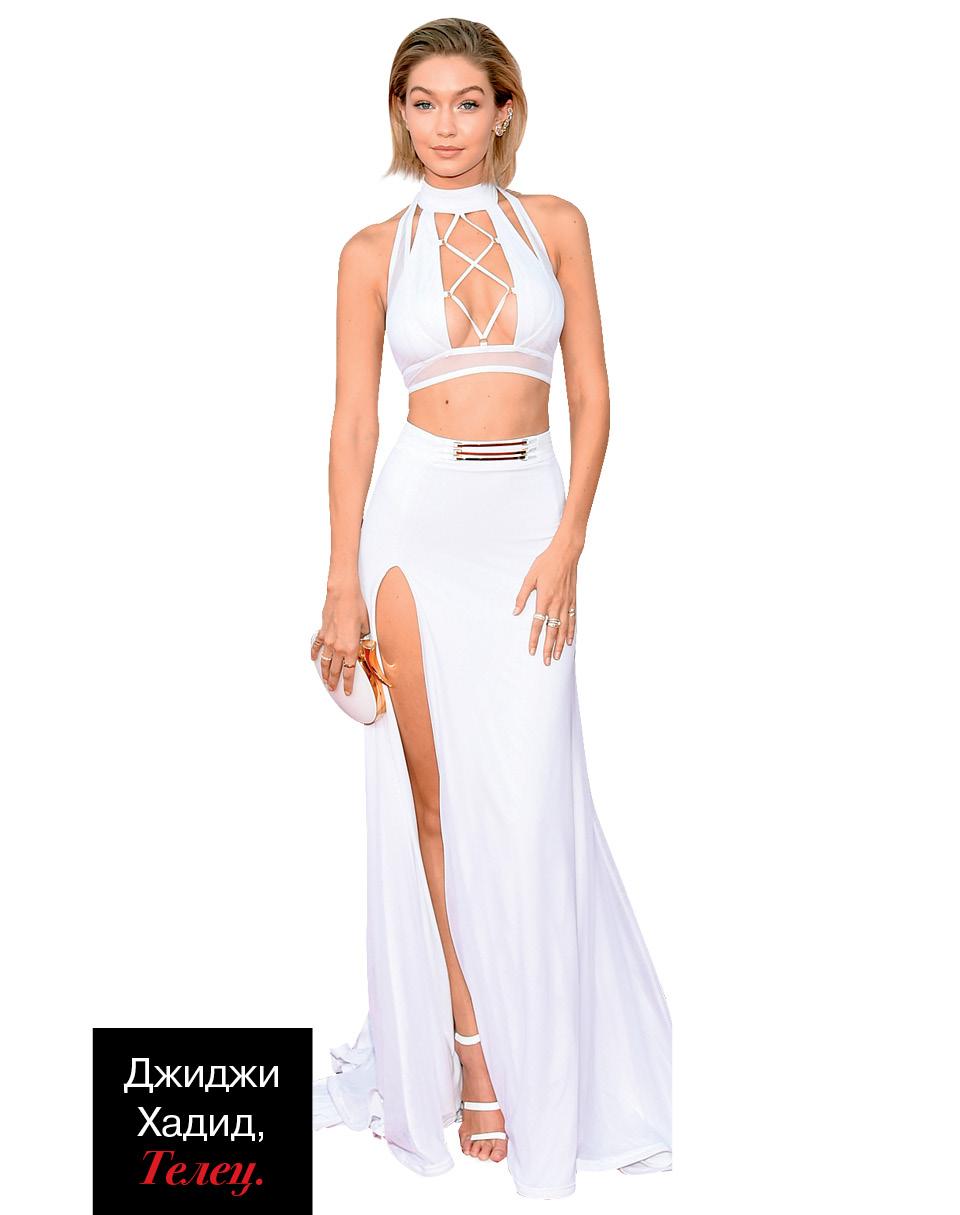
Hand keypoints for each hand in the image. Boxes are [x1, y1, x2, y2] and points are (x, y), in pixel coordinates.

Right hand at [311, 579, 368, 694]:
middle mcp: (338, 647)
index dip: (348, 684)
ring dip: (324, 672)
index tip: (347, 691)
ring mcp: (328, 640)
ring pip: (325, 661)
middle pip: (335, 669)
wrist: (342, 595)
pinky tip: (314, 659)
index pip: (349, 671)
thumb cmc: (356, 608)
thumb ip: (363, 638)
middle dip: (334, 681)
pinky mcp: (322, 631)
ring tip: (325, 680)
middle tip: (333, 689)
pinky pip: (317, 646)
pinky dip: (315, 653)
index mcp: (351, 648)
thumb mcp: (366, 626)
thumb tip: (362, 642)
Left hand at [513, 536, 578, 664]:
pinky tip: (570, 641)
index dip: (534, 639)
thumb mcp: (530, 578)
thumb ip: (522, 596)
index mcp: (544, 599)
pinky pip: (573, 620)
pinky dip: (571, 632)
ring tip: (557, 657)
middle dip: (549, 648)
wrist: (566, 553)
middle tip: (546, 662)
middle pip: (552, 631)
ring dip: (560, 644)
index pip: (537, 624)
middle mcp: (556, 604)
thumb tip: (515, 612)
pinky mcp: (573, 601)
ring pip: (564, 629)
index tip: (532, 651)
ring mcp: (566, 603)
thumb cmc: (546, 563)